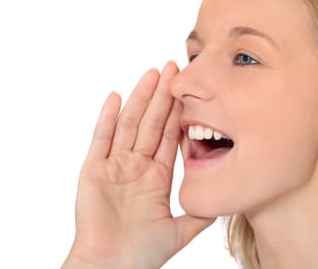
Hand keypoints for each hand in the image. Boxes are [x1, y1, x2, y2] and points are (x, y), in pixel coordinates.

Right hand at [62, 62, 215, 268]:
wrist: (112, 266)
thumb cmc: (141, 253)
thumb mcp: (180, 230)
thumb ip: (200, 214)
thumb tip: (223, 201)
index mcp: (156, 175)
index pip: (168, 135)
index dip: (178, 112)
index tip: (187, 88)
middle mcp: (136, 165)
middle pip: (150, 122)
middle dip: (162, 96)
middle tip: (172, 68)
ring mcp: (114, 165)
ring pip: (129, 124)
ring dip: (140, 98)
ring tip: (152, 74)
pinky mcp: (94, 170)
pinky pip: (101, 139)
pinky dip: (107, 118)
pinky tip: (116, 96)